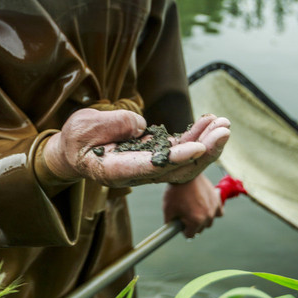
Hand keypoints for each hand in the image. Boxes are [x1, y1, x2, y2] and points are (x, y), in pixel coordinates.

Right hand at [42, 108, 229, 187]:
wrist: (74, 152)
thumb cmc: (76, 140)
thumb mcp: (85, 127)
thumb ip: (112, 124)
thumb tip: (141, 125)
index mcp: (118, 170)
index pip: (154, 167)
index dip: (178, 158)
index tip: (200, 147)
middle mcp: (139, 173)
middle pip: (178, 168)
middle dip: (204, 149)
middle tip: (224, 130)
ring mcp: (149, 166)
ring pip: (185, 161)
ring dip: (207, 143)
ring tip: (224, 124)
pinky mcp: (155, 156)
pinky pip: (181, 150)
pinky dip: (197, 137)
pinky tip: (210, 124)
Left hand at [162, 173, 223, 237]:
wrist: (186, 172)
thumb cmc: (175, 191)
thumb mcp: (168, 209)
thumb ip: (170, 223)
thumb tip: (171, 230)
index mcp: (195, 221)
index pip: (190, 235)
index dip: (182, 229)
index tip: (179, 222)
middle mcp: (207, 217)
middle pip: (200, 229)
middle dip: (192, 224)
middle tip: (184, 213)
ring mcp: (214, 208)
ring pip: (209, 222)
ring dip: (202, 218)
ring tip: (194, 208)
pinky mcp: (218, 200)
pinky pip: (218, 212)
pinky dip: (213, 211)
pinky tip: (205, 206)